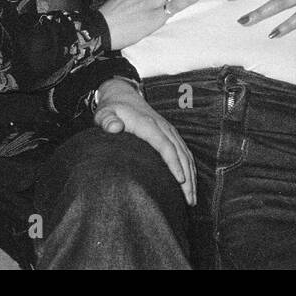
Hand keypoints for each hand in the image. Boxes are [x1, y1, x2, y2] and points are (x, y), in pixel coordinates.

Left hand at [92, 79, 195, 204]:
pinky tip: (190, 183)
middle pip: (180, 153)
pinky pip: (184, 151)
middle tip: (189, 200)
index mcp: (148, 124)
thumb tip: (114, 127)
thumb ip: (107, 120)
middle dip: (187, 177)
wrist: (123, 95)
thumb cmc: (112, 109)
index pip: (165, 146)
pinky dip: (190, 167)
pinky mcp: (170, 133)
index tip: (180, 181)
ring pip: (185, 154)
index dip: (174, 163)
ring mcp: (168, 130)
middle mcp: (163, 127)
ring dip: (191, 175)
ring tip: (191, 199)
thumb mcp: (104, 113)